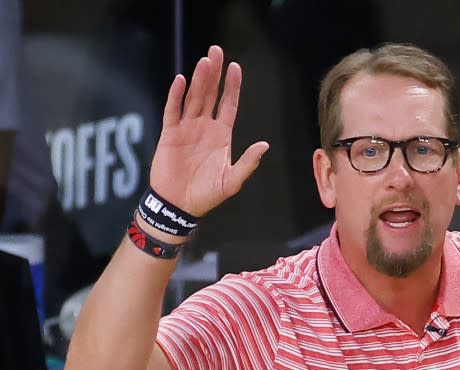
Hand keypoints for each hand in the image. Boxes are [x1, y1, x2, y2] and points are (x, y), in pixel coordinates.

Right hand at [149, 45, 268, 216]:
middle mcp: (205, 127)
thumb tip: (265, 145)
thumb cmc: (207, 194)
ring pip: (194, 98)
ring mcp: (187, 129)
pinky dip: (176, 96)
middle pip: (210, 95)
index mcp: (221, 135)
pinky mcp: (170, 134)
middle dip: (214, 74)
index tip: (236, 67)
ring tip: (204, 61)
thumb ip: (248, 162)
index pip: (228, 104)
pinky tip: (181, 80)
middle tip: (216, 51)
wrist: (180, 205)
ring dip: (199, 80)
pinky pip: (173, 111)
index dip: (232, 86)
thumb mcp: (232, 180)